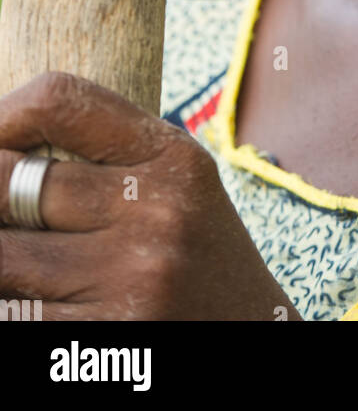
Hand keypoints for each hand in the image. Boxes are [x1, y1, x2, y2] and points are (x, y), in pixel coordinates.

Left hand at [0, 71, 301, 320]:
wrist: (251, 337)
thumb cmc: (195, 258)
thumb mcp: (173, 187)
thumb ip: (104, 159)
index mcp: (171, 158)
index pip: (58, 99)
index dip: (3, 114)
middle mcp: (156, 211)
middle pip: (7, 180)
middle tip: (2, 211)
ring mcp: (132, 279)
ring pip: (1, 259)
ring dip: (0, 261)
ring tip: (18, 260)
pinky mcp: (110, 336)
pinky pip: (16, 314)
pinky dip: (11, 304)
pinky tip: (32, 298)